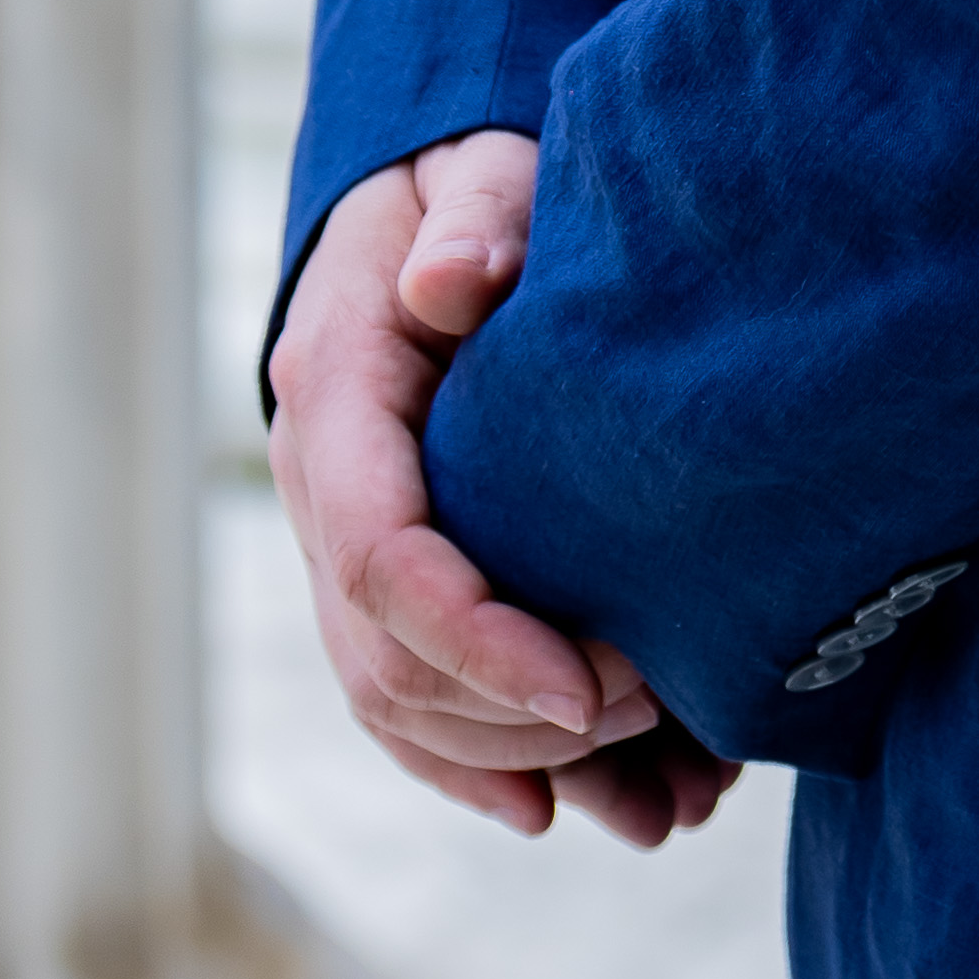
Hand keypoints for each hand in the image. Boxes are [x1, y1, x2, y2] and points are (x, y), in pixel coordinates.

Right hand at [268, 137, 729, 843]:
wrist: (432, 195)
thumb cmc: (472, 177)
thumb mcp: (482, 169)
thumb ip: (479, 220)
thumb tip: (450, 282)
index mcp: (337, 394)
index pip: (380, 555)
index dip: (477, 638)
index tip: (588, 687)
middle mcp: (321, 485)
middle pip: (385, 658)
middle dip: (516, 715)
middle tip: (657, 721)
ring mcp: (343, 538)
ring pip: (398, 700)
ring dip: (518, 764)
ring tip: (658, 800)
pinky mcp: (387, 572)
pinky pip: (410, 697)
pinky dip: (482, 762)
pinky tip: (572, 809)